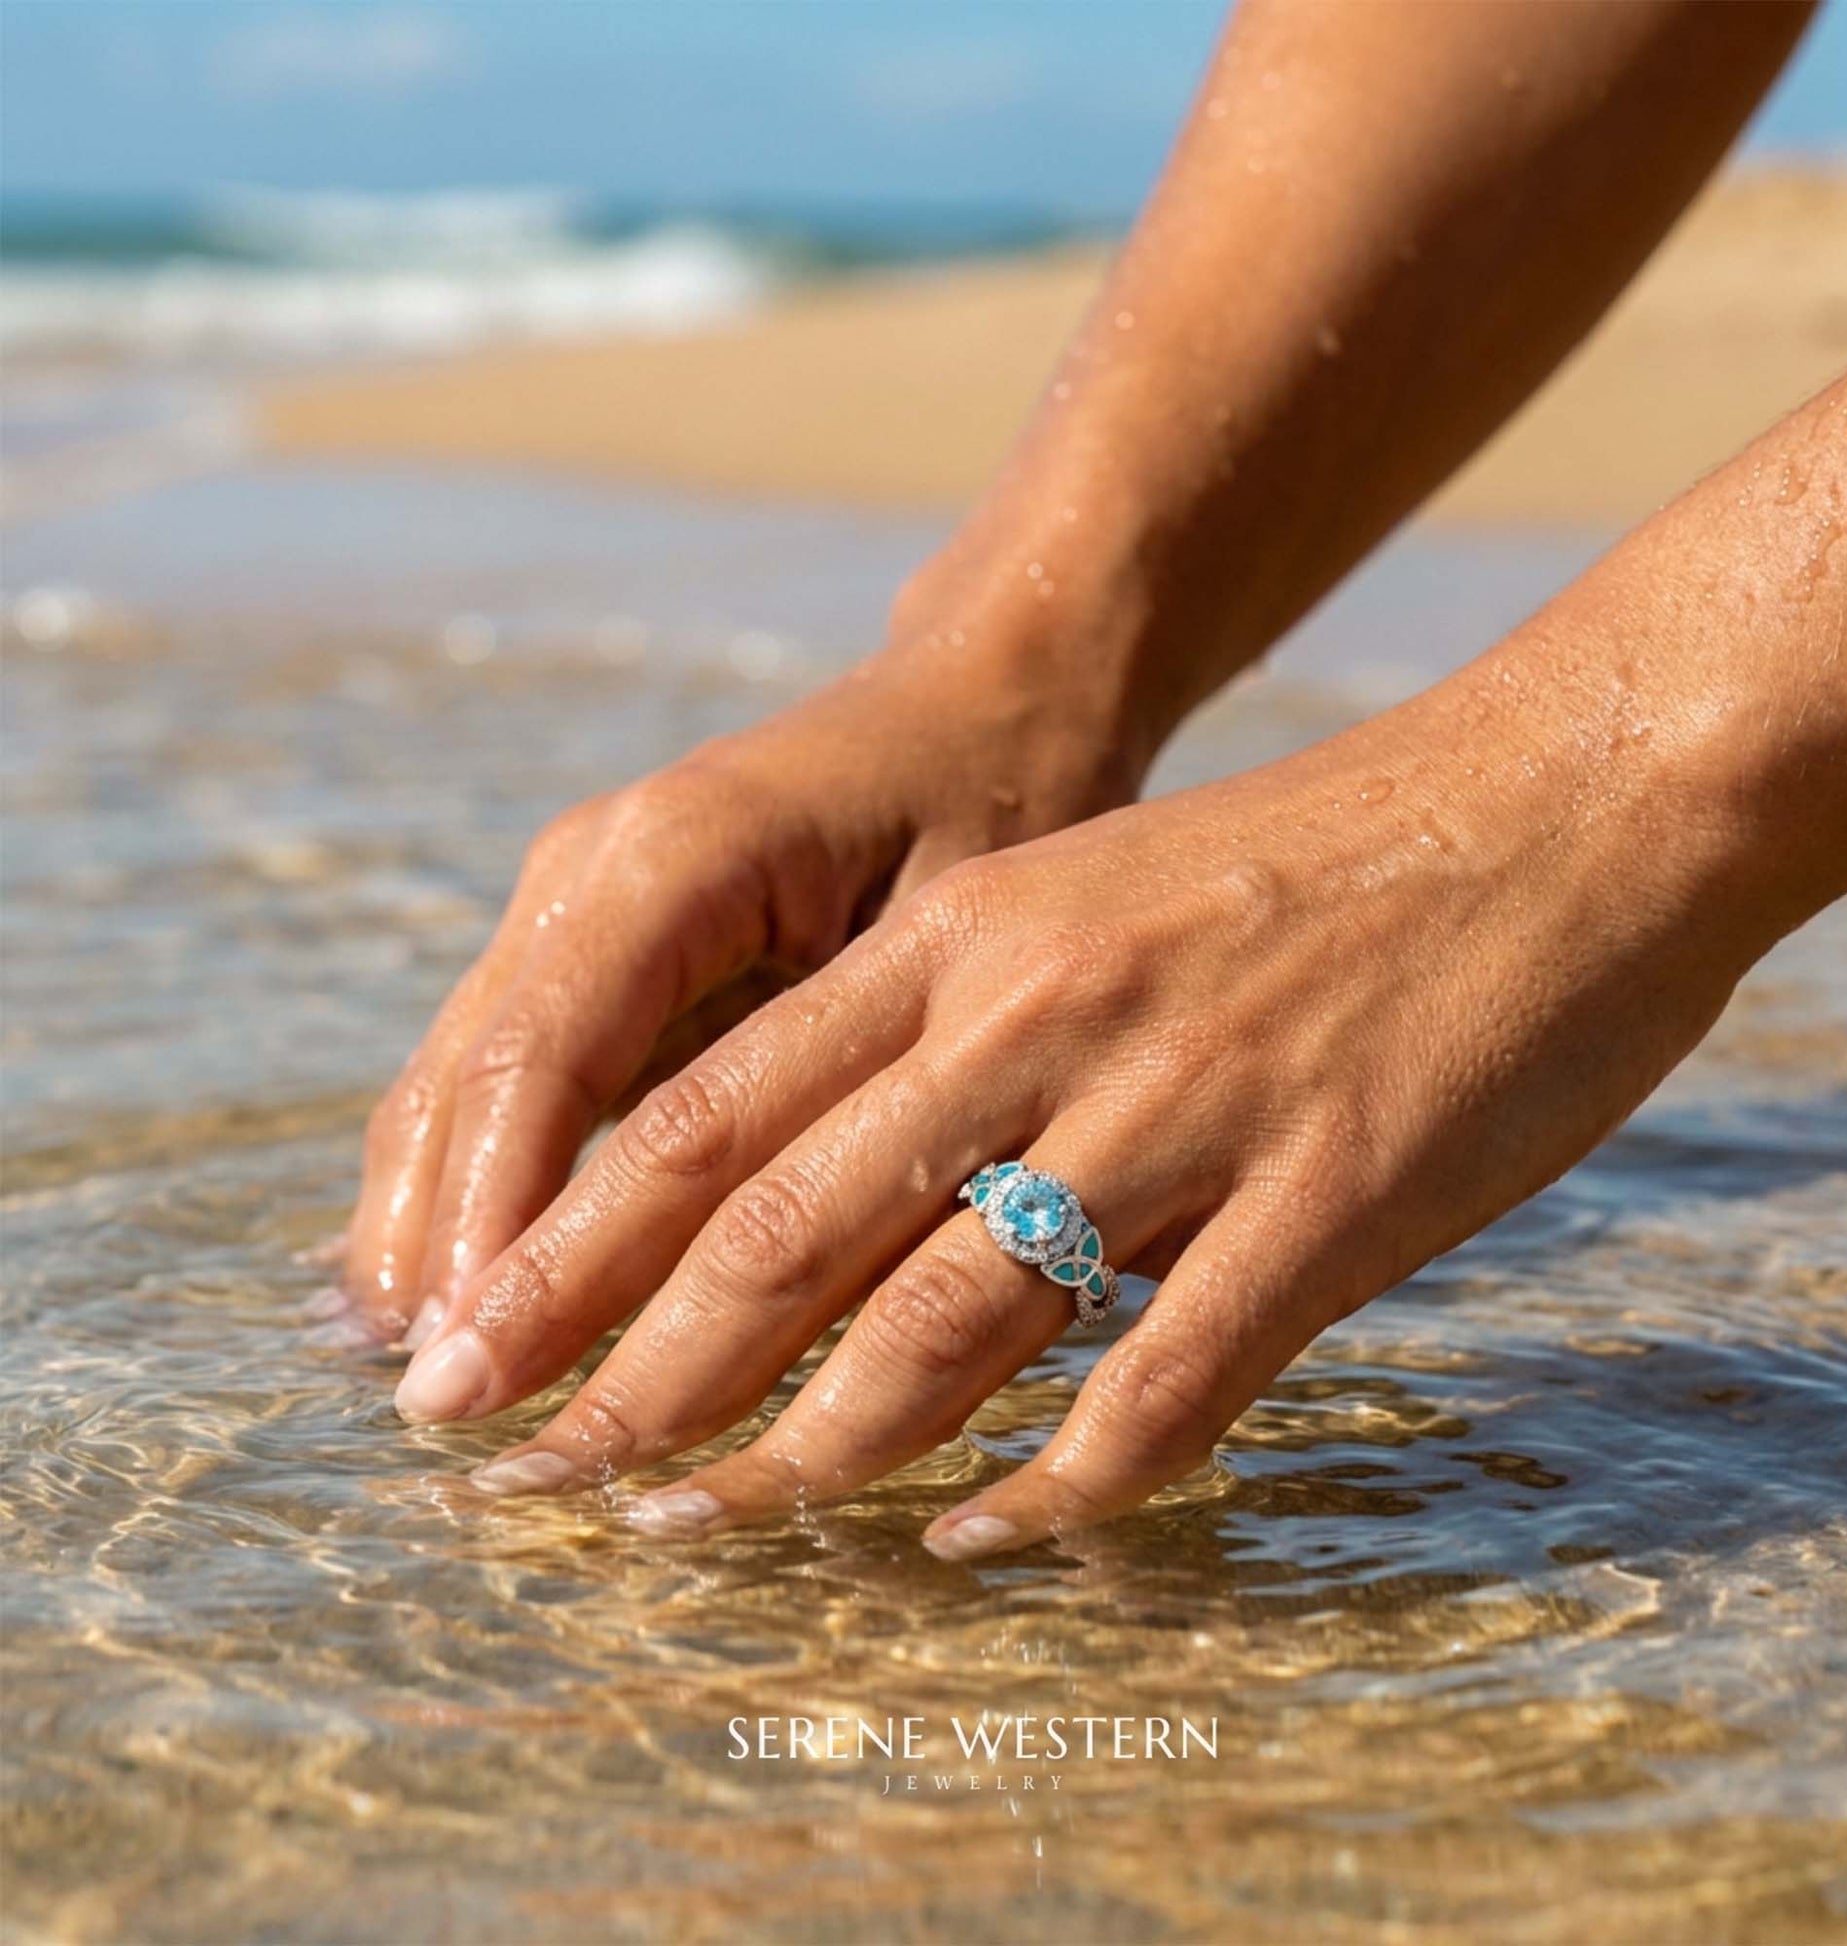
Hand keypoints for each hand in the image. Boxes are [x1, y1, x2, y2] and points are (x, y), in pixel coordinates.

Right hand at [345, 588, 1140, 1344]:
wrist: (985, 700)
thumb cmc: (1000, 809)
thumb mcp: (952, 953)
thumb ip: (863, 1100)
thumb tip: (796, 1304)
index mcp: (672, 859)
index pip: (542, 1066)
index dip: (502, 1227)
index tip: (481, 1365)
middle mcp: (591, 868)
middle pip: (473, 1080)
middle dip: (445, 1245)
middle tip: (441, 1408)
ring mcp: (575, 895)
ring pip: (463, 1078)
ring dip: (436, 1221)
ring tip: (430, 1374)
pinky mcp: (593, 937)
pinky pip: (507, 1069)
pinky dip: (476, 1177)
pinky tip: (468, 1284)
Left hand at [390, 627, 1769, 1555]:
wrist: (1550, 798)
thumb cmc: (1315, 865)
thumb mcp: (1089, 901)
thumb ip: (958, 1033)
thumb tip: (834, 1198)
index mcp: (968, 939)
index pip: (711, 1108)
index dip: (568, 1244)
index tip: (465, 1352)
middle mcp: (1040, 1012)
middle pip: (778, 1220)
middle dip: (632, 1369)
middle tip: (526, 1480)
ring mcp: (1181, 1107)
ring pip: (938, 1317)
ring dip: (804, 1452)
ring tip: (705, 1532)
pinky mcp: (1327, 1195)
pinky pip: (1163, 1379)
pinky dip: (1058, 1482)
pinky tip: (980, 1537)